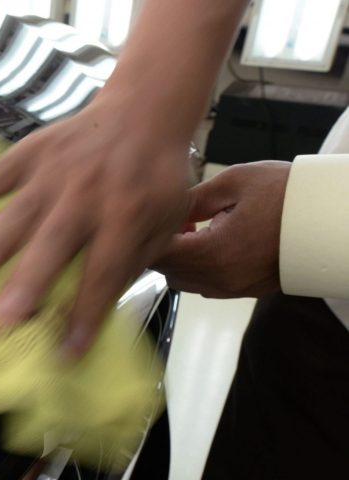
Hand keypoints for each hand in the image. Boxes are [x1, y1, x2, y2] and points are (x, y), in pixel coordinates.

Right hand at [0, 97, 190, 358]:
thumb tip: (94, 310)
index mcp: (128, 215)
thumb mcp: (162, 223)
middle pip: (53, 245)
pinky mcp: (33, 150)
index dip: (84, 315)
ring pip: (18, 212)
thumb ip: (132, 264)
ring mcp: (56, 171)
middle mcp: (88, 194)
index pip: (102, 274)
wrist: (144, 112)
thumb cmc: (153, 177)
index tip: (64, 353)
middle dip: (25, 285)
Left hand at [153, 161, 289, 297]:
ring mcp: (235, 289)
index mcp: (215, 252)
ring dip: (181, 261)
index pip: (160, 256)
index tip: (161, 219)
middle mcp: (222, 278)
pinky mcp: (246, 291)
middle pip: (169, 272)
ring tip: (198, 232)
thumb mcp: (234, 183)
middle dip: (165, 249)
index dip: (153, 237)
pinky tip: (214, 243)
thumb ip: (192, 200)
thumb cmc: (287, 195)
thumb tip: (167, 212)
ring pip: (185, 282)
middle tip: (180, 222)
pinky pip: (207, 286)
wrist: (330, 217)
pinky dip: (200, 269)